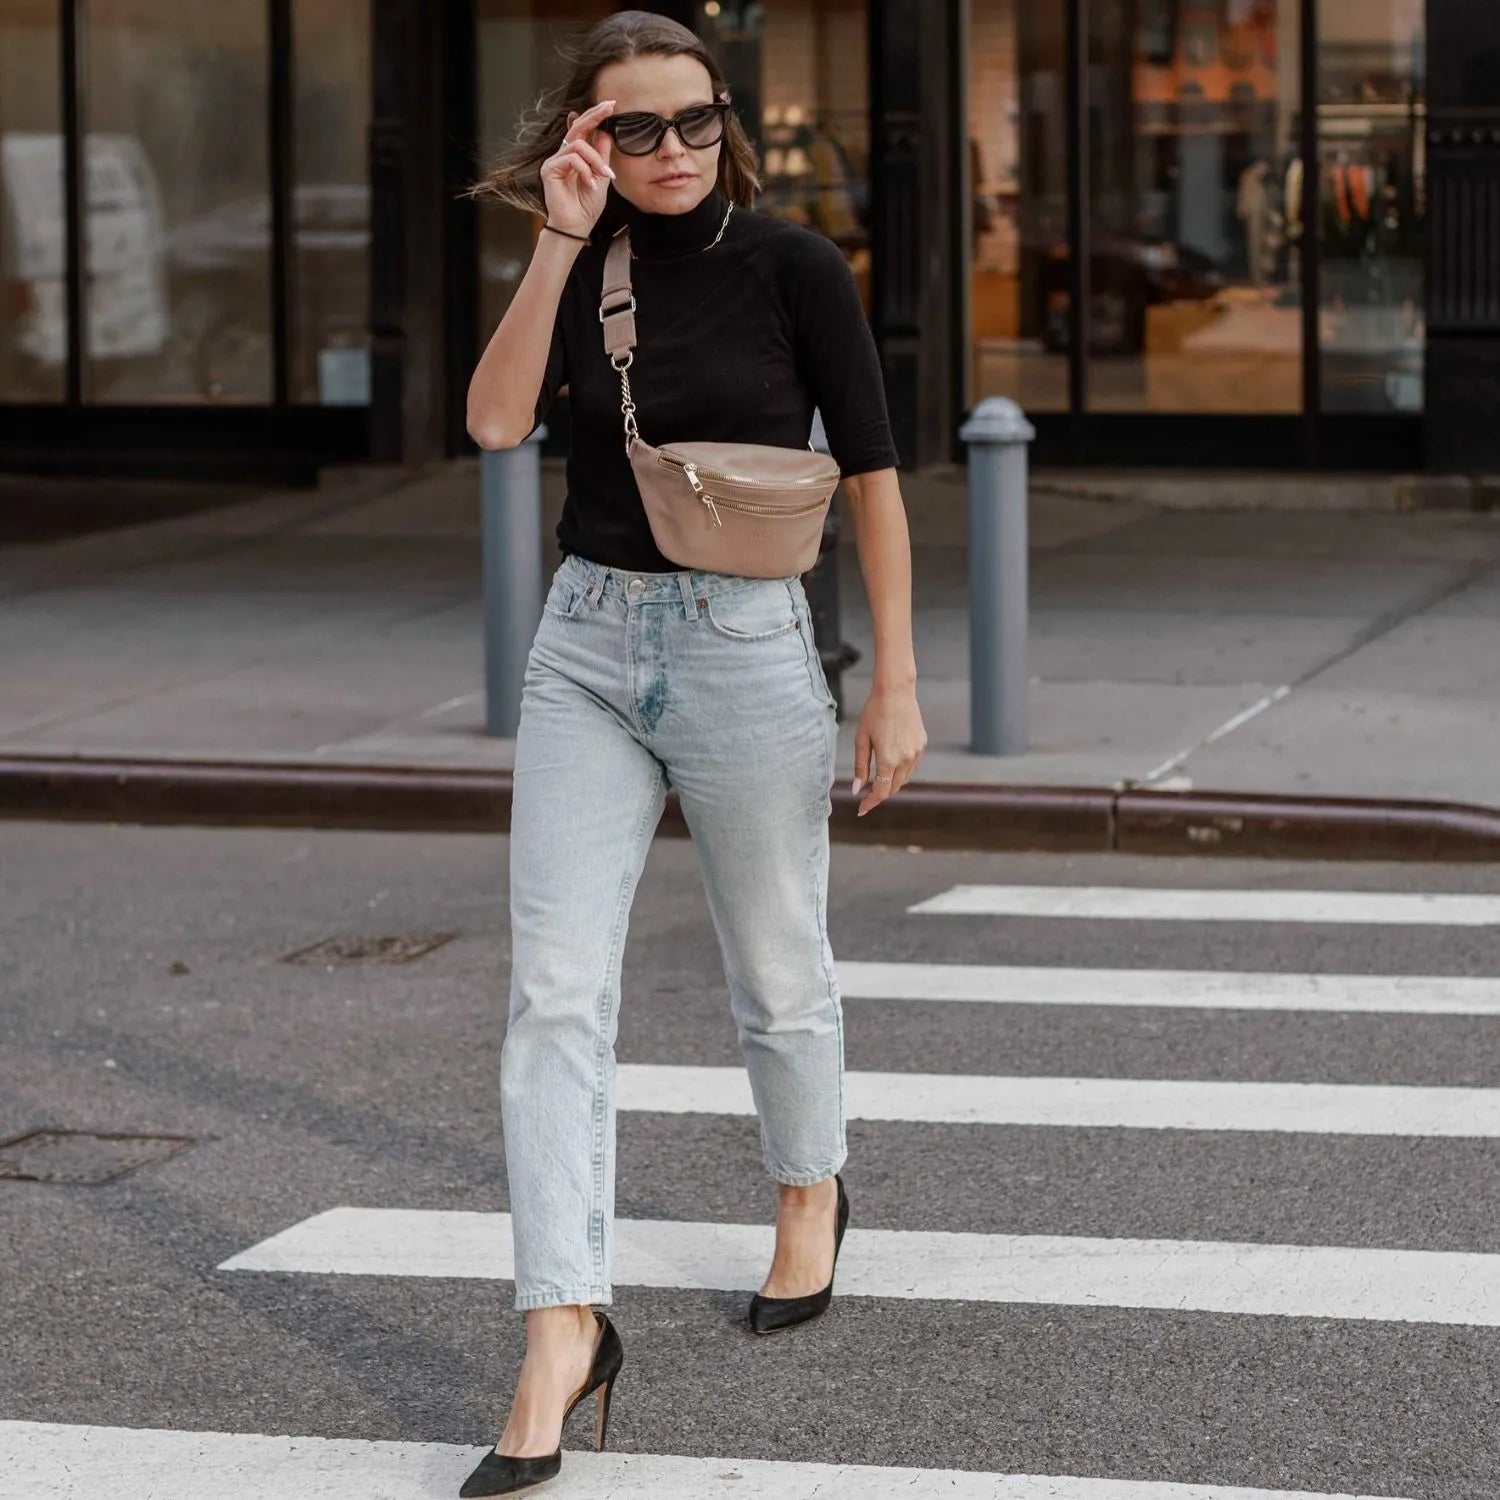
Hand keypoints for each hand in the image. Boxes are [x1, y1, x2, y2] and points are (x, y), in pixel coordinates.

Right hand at [540, 99, 617, 237]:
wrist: (576, 226)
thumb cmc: (587, 205)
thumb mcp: (601, 176)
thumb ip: (602, 155)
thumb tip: (605, 132)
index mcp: (575, 155)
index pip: (584, 130)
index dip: (596, 116)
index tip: (611, 105)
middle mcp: (563, 155)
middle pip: (577, 127)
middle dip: (595, 116)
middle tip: (610, 107)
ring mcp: (554, 161)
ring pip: (578, 146)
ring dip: (596, 160)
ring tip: (603, 177)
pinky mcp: (549, 169)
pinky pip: (572, 159)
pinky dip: (585, 170)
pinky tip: (590, 184)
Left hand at [852, 683, 926, 815]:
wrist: (896, 692)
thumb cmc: (874, 713)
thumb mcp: (861, 740)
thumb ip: (861, 767)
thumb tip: (857, 789)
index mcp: (888, 760)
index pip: (881, 792)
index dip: (870, 803)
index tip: (862, 809)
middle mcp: (906, 759)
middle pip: (893, 788)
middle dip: (880, 793)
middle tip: (866, 793)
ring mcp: (916, 753)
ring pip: (903, 779)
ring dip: (890, 783)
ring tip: (877, 777)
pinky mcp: (922, 746)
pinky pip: (911, 766)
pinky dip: (900, 771)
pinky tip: (890, 762)